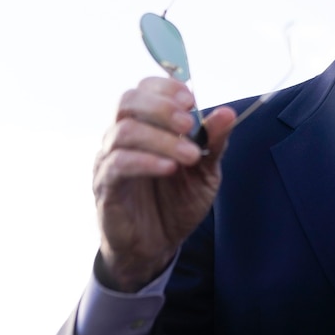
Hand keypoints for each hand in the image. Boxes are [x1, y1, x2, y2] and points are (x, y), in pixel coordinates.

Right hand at [92, 77, 234, 291]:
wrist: (157, 246)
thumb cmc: (176, 203)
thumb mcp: (205, 171)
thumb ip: (213, 142)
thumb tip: (228, 112)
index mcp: (144, 126)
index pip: (143, 89)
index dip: (165, 87)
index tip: (190, 100)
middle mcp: (121, 137)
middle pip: (127, 101)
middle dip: (161, 107)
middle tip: (188, 124)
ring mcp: (109, 160)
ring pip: (124, 131)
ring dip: (161, 138)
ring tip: (190, 155)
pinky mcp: (105, 186)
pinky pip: (118, 163)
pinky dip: (146, 161)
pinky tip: (170, 168)